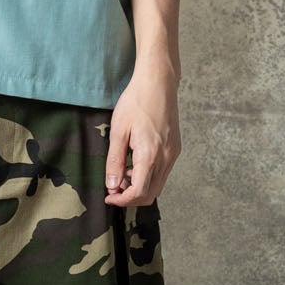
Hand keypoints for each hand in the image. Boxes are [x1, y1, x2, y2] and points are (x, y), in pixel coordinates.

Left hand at [105, 61, 178, 206]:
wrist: (158, 83)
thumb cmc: (136, 102)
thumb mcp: (118, 131)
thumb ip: (115, 161)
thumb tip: (112, 185)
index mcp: (150, 155)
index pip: (138, 192)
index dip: (122, 200)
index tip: (108, 197)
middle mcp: (165, 158)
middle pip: (150, 194)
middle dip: (131, 197)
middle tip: (113, 188)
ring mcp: (173, 154)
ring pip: (158, 184)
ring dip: (140, 187)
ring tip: (122, 173)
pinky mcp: (175, 149)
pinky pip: (163, 172)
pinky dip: (148, 176)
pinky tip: (134, 163)